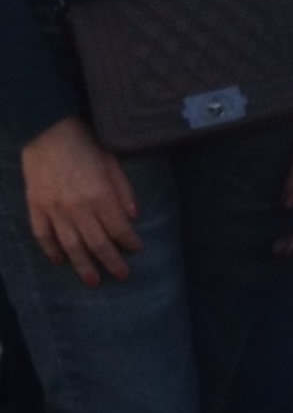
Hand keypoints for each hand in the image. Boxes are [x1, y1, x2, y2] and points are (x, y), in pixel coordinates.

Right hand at [19, 118, 142, 283]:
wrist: (46, 131)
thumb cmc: (85, 143)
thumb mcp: (113, 161)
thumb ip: (123, 190)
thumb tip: (133, 217)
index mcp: (100, 195)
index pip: (118, 228)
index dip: (129, 241)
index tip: (136, 249)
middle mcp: (77, 207)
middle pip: (96, 242)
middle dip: (110, 262)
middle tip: (121, 276)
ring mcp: (53, 209)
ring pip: (70, 245)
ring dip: (82, 265)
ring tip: (92, 281)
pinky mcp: (35, 207)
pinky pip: (43, 235)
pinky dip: (51, 250)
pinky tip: (59, 261)